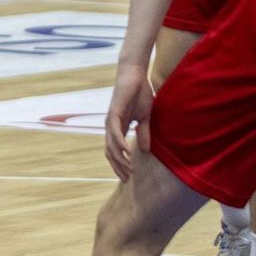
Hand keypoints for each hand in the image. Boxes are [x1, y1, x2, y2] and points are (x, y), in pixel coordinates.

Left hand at [104, 62, 153, 180]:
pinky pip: (115, 132)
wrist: (135, 76)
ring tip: (129, 170)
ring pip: (111, 145)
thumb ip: (143, 133)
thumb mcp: (144, 118)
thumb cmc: (139, 94)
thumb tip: (144, 151)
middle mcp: (111, 126)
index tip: (128, 177)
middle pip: (110, 152)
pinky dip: (119, 144)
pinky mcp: (114, 113)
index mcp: (118, 128)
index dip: (120, 165)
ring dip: (119, 159)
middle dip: (118, 167)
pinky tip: (126, 153)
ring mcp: (111, 120)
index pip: (115, 152)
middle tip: (127, 179)